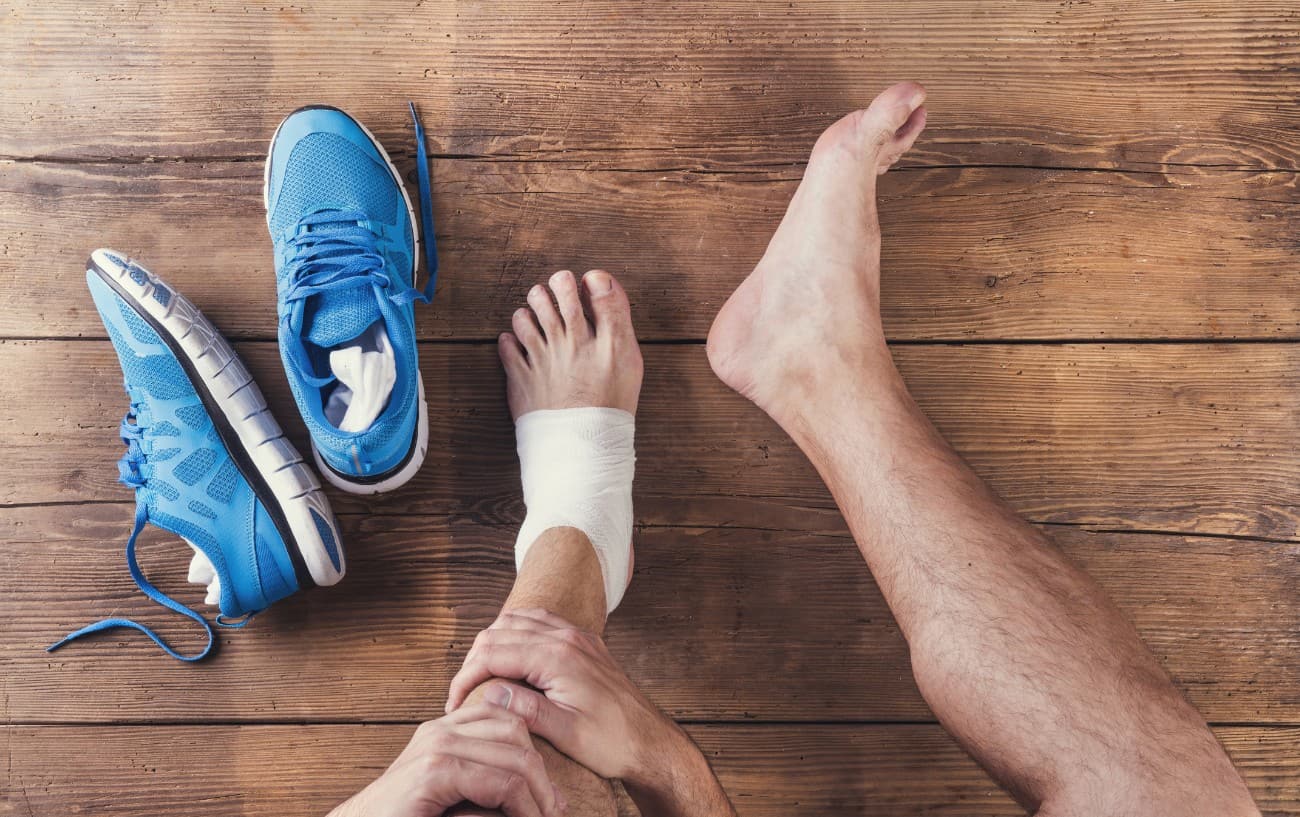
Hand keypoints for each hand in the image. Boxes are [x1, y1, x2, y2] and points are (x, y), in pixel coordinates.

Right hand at [328, 703, 564, 816]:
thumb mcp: (451, 793)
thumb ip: (480, 777)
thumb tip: (535, 784)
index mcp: (444, 729)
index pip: (506, 718)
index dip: (535, 753)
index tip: (550, 795)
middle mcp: (440, 730)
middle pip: (516, 732)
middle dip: (543, 773)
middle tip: (556, 809)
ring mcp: (437, 748)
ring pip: (516, 758)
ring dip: (539, 795)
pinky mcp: (435, 774)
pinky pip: (501, 784)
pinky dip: (523, 807)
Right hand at [444, 608, 679, 786]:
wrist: (650, 741)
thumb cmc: (612, 743)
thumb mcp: (567, 733)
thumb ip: (527, 710)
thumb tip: (489, 692)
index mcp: (559, 658)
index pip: (494, 653)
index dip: (465, 676)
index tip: (454, 703)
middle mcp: (567, 638)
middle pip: (500, 631)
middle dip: (474, 659)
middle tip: (462, 693)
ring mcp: (577, 636)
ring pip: (518, 620)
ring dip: (493, 643)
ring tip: (481, 676)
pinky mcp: (583, 642)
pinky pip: (540, 622)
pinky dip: (516, 633)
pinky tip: (510, 656)